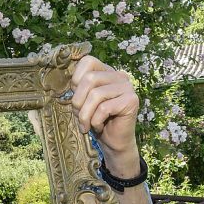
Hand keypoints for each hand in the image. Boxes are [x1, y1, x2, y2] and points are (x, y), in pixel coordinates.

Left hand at [70, 55, 140, 172]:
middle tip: (78, 117)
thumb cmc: (96, 121)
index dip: (76, 79)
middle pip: (89, 79)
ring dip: (85, 115)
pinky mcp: (132, 101)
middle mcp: (119, 76)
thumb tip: (71, 83)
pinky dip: (96, 121)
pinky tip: (99, 127)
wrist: (113, 142)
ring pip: (96, 95)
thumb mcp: (83, 102)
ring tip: (86, 126)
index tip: (77, 99)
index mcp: (106, 72)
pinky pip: (104, 108)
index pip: (88, 61)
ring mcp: (127, 87)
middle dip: (78, 101)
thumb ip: (79, 88)